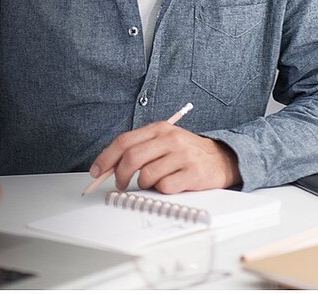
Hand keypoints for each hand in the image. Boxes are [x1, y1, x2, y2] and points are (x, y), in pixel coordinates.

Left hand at [90, 122, 241, 193]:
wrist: (221, 158)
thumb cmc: (185, 151)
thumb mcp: (163, 141)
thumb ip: (138, 149)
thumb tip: (108, 167)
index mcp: (159, 128)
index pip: (124, 141)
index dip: (106, 158)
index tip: (96, 171)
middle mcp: (170, 139)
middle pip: (132, 158)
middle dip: (120, 175)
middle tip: (121, 184)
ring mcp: (183, 155)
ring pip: (147, 175)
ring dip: (143, 184)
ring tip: (152, 182)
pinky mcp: (193, 173)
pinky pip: (165, 187)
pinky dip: (161, 190)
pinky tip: (170, 184)